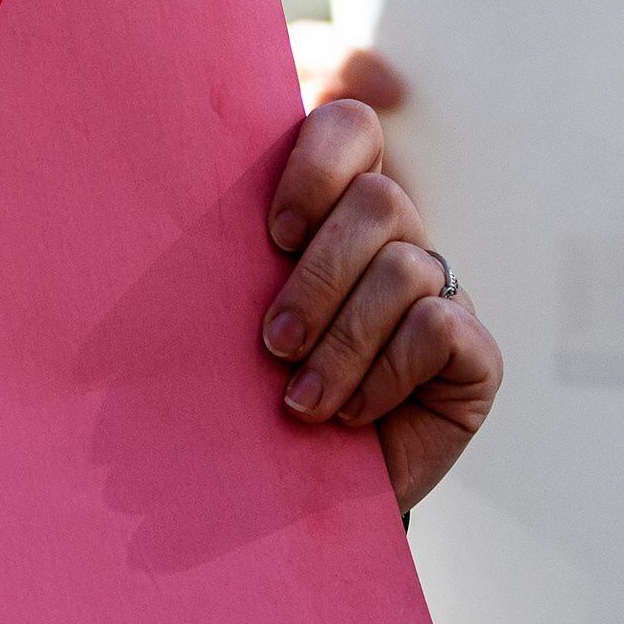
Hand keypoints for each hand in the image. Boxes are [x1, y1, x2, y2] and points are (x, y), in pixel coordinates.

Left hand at [262, 69, 499, 510]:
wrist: (298, 494)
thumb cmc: (249, 395)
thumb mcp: (225, 326)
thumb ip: (218, 265)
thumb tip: (150, 213)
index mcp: (333, 211)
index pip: (349, 128)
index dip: (318, 165)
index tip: (273, 234)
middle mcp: (395, 239)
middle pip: (380, 200)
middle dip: (318, 276)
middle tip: (273, 343)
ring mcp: (442, 292)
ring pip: (405, 266)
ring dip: (343, 341)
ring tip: (300, 401)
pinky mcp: (473, 353)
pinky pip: (439, 327)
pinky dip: (384, 372)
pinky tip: (351, 414)